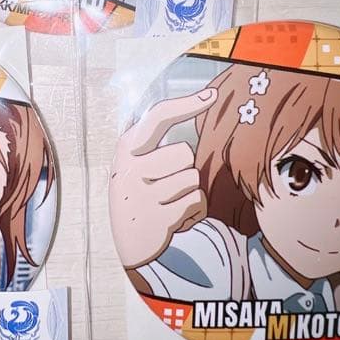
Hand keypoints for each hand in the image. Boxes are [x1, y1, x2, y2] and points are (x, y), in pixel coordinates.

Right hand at [108, 87, 217, 268]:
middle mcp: (129, 168)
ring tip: (170, 202)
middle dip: (185, 168)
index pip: (159, 116)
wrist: (132, 245)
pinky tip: (176, 218)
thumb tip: (179, 105)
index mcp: (126, 149)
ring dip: (189, 191)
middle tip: (167, 185)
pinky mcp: (158, 218)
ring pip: (193, 178)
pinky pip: (197, 202)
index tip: (212, 94)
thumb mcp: (133, 164)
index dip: (187, 104)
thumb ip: (149, 141)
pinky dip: (194, 211)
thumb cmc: (140, 194)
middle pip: (185, 153)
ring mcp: (142, 194)